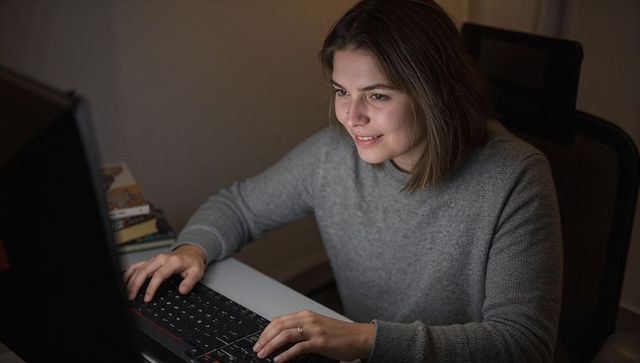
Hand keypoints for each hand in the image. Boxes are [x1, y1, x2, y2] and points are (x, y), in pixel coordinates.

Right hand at [123, 244, 205, 301]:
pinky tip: (124, 280)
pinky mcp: (150, 260)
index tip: (148, 298)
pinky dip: (129, 272)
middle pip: (144, 271)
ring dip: (130, 280)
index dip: (152, 287)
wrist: (191, 252)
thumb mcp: (197, 272)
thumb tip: (182, 290)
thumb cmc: (193, 262)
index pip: (159, 275)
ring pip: (138, 268)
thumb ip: (190, 282)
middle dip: (136, 285)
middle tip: (132, 297)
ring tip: (126, 292)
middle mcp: (161, 259)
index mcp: (172, 262)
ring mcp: (154, 259)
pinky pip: (137, 265)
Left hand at [253, 309, 374, 361]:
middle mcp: (309, 320)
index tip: (259, 340)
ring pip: (285, 335)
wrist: (359, 337)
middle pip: (279, 326)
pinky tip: (278, 360)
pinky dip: (285, 355)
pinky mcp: (320, 342)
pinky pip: (298, 348)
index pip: (279, 319)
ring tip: (263, 354)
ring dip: (271, 346)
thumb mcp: (317, 325)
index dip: (266, 330)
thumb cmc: (339, 334)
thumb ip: (301, 327)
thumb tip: (281, 332)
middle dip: (264, 338)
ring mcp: (314, 330)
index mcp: (306, 315)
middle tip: (257, 348)